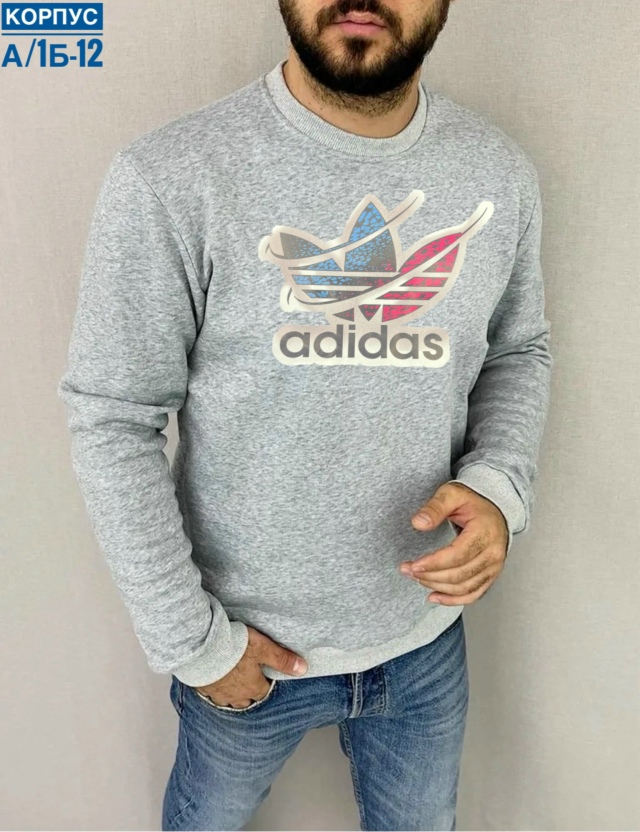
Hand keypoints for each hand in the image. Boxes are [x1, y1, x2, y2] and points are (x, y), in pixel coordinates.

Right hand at [194, 626, 307, 708]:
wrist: (201, 648)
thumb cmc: (234, 647)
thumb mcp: (263, 648)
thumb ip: (282, 659)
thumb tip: (303, 669)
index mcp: (252, 687)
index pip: (264, 691)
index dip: (266, 682)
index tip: (265, 674)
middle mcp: (236, 695)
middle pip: (247, 699)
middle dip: (249, 691)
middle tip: (249, 679)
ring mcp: (218, 693)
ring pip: (228, 700)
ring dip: (232, 693)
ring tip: (232, 682)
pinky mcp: (202, 688)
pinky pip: (210, 693)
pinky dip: (214, 689)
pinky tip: (213, 681)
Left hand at [399, 481, 508, 605]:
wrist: (493, 513)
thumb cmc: (472, 503)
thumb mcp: (452, 494)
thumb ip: (435, 507)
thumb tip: (418, 523)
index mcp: (485, 532)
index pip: (458, 555)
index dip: (434, 563)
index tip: (413, 565)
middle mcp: (493, 553)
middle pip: (459, 574)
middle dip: (430, 575)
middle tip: (408, 570)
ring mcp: (494, 567)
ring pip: (464, 587)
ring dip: (437, 586)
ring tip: (416, 578)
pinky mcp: (490, 576)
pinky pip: (473, 594)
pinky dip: (453, 600)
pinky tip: (434, 597)